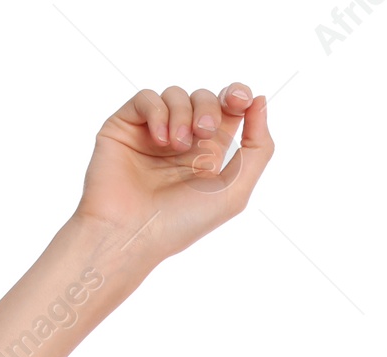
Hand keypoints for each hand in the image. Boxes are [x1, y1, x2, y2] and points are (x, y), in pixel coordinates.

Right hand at [73, 83, 273, 269]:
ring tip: (176, 146)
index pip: (228, 112)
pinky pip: (147, 97)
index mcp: (208, 157)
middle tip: (204, 131)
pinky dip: (157, 113)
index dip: (237, 97)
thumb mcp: (234, 192)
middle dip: (210, 107)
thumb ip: (257, 149)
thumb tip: (261, 101)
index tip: (242, 99)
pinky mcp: (125, 126)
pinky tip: (159, 140)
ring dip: (183, 114)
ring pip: (176, 94)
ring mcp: (153, 133)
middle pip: (204, 99)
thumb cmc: (181, 222)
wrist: (132, 232)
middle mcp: (182, 143)